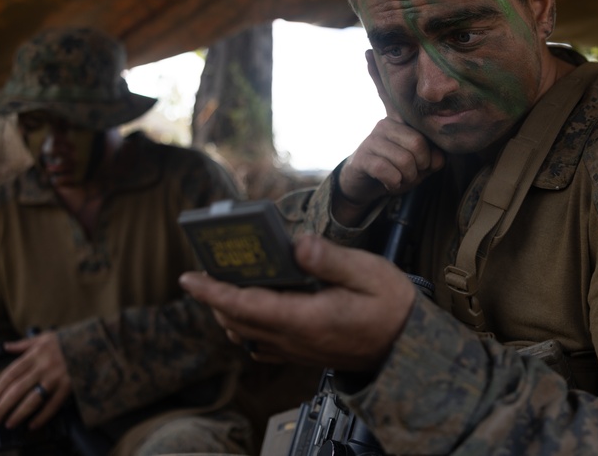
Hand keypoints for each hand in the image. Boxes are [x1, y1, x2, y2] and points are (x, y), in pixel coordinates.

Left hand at [0, 332, 70, 429]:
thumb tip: (6, 346)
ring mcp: (56, 378)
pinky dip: (42, 417)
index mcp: (36, 354)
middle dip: (3, 406)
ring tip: (9, 423)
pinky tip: (33, 425)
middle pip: (17, 390)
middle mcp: (44, 367)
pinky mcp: (69, 386)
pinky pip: (53, 405)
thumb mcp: (46, 337)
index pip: (10, 374)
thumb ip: (24, 343)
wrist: (96, 341)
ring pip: (32, 400)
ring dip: (18, 414)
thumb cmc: (69, 339)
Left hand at [180, 234, 415, 372]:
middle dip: (213, 298)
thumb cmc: (391, 306)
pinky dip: (245, 328)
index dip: (213, 291)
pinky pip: (262, 345)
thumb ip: (330, 259)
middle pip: (237, 321)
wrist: (408, 345)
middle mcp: (295, 339)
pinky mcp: (303, 353)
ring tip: (220, 287)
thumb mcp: (368, 272)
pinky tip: (248, 312)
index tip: (189, 277)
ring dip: (227, 313)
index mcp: (307, 318)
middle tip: (200, 273)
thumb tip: (297, 243)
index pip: (246, 306)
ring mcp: (297, 350)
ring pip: (246, 335)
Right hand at [335, 50, 443, 223]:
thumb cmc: (397, 170)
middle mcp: (385, 124)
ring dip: (409, 177)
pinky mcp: (364, 156)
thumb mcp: (421, 162)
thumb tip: (436, 157)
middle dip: (421, 166)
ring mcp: (374, 139)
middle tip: (412, 171)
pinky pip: (390, 172)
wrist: (367, 186)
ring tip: (400, 176)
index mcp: (399, 121)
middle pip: (419, 143)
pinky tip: (388, 182)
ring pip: (407, 160)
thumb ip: (433, 156)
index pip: (390, 95)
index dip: (378, 74)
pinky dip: (395, 184)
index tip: (368, 51)